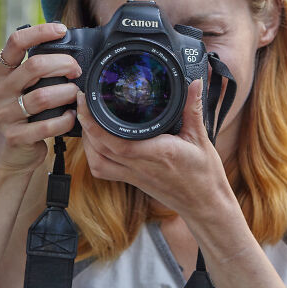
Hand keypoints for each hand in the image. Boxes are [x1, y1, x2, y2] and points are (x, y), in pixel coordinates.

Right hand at [0, 23, 80, 174]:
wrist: (7, 158)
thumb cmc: (22, 118)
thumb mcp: (20, 91)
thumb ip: (35, 73)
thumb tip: (69, 53)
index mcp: (1, 74)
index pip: (15, 42)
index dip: (39, 32)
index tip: (61, 29)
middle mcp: (0, 92)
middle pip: (35, 66)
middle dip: (63, 64)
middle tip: (76, 70)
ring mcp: (5, 115)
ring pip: (43, 96)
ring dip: (68, 93)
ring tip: (76, 95)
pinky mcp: (16, 137)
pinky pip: (48, 125)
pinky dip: (65, 120)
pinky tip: (71, 117)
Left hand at [77, 79, 233, 218]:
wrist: (205, 205)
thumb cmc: (204, 174)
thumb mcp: (201, 138)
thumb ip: (193, 108)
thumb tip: (195, 82)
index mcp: (157, 153)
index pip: (117, 141)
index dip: (95, 122)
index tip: (87, 100)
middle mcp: (141, 166)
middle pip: (100, 149)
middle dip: (86, 125)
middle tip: (82, 102)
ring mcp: (134, 176)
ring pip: (98, 162)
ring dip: (87, 142)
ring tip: (86, 120)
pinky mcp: (133, 181)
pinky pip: (105, 171)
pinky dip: (94, 157)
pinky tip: (96, 143)